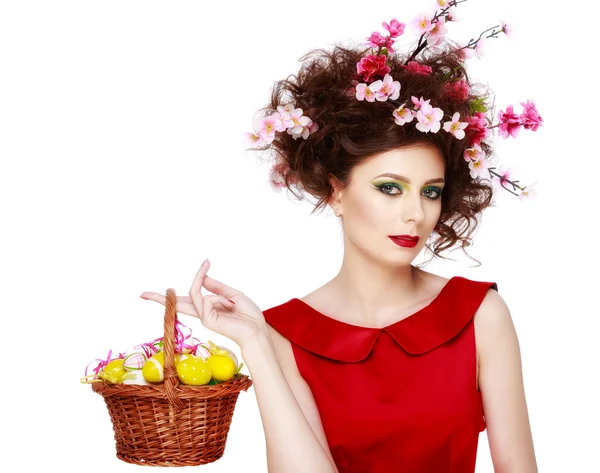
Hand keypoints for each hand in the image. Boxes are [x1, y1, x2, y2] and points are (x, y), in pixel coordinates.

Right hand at [140, 259, 268, 348]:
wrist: (257, 329)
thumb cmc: (249, 315)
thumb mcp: (234, 295)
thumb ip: (217, 287)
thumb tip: (203, 278)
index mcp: (208, 307)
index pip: (187, 300)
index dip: (176, 295)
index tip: (178, 280)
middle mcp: (203, 312)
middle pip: (177, 303)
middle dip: (159, 298)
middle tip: (141, 294)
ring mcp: (203, 316)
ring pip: (192, 293)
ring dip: (200, 278)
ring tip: (211, 272)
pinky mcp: (206, 319)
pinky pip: (202, 297)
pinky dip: (211, 291)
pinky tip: (222, 295)